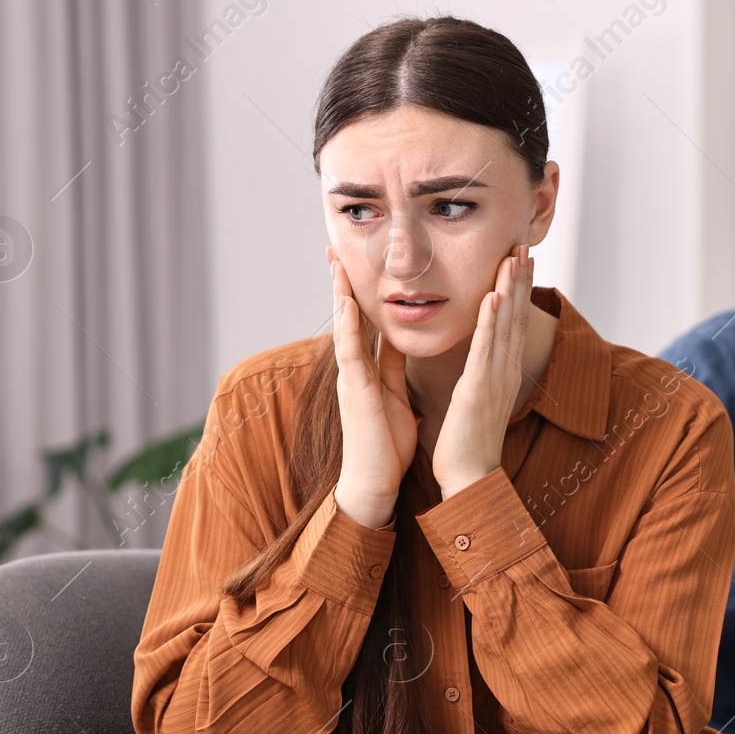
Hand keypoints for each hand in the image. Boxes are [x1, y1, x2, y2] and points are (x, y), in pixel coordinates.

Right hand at [330, 259, 416, 528]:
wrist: (375, 484)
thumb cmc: (386, 446)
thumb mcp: (395, 395)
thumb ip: (393, 368)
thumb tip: (399, 341)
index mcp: (366, 371)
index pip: (363, 324)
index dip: (358, 293)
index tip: (355, 263)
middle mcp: (353, 371)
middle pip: (346, 319)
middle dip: (341, 284)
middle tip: (335, 249)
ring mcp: (351, 380)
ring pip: (344, 329)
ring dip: (340, 295)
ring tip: (337, 264)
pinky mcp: (355, 392)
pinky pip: (351, 353)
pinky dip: (349, 326)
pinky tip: (348, 303)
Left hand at [432, 245, 533, 499]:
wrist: (469, 480)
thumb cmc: (467, 445)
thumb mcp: (475, 402)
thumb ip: (478, 378)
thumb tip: (476, 363)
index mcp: (501, 373)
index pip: (512, 323)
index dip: (517, 289)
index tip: (520, 259)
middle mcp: (504, 371)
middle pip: (515, 316)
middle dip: (520, 279)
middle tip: (524, 243)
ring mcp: (494, 379)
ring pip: (504, 326)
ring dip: (509, 289)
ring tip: (514, 257)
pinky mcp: (478, 390)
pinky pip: (484, 350)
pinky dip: (489, 322)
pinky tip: (492, 297)